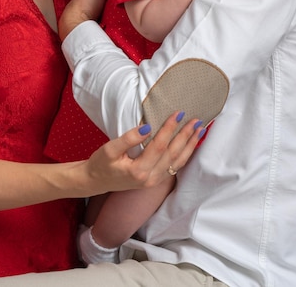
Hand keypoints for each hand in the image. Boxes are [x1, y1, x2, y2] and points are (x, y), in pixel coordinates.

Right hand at [85, 112, 202, 193]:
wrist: (95, 181)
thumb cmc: (101, 164)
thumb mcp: (109, 149)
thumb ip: (128, 138)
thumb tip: (147, 127)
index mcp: (139, 170)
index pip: (159, 145)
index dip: (169, 128)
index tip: (178, 113)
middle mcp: (150, 178)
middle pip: (173, 154)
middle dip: (186, 135)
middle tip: (197, 120)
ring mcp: (154, 181)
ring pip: (177, 162)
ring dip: (190, 145)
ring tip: (199, 131)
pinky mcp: (155, 180)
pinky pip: (174, 167)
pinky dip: (185, 154)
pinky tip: (190, 144)